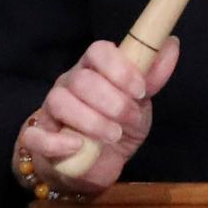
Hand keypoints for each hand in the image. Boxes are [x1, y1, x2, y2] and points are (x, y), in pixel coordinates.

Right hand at [16, 36, 179, 194]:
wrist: (94, 164)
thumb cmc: (117, 124)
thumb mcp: (139, 103)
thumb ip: (152, 76)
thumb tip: (171, 43)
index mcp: (94, 69)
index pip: (98, 51)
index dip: (119, 69)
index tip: (139, 90)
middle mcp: (70, 83)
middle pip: (83, 79)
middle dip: (113, 102)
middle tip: (130, 119)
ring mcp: (50, 109)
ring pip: (61, 102)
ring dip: (92, 121)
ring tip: (113, 135)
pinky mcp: (38, 137)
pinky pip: (35, 136)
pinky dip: (57, 142)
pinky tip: (77, 147)